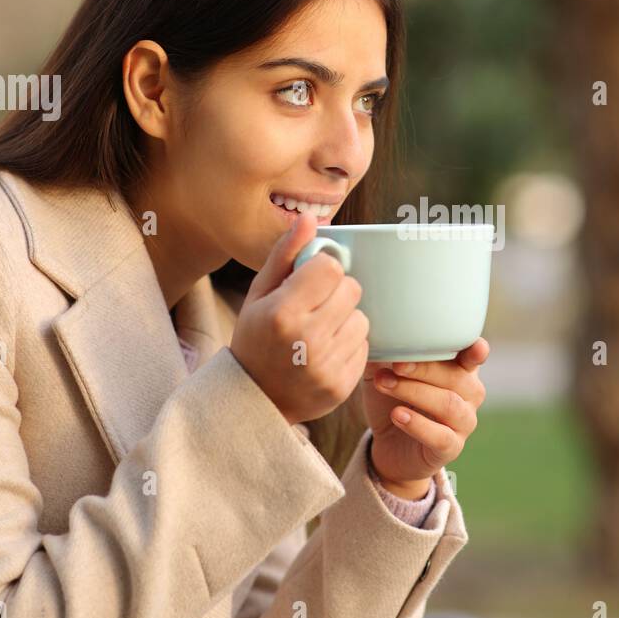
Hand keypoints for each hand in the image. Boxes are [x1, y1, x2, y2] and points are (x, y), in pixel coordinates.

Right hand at [229, 210, 368, 426]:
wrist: (255, 399)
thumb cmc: (255, 338)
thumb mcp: (259, 293)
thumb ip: (285, 254)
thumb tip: (310, 218)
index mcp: (282, 312)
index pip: (331, 268)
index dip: (322, 270)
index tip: (308, 282)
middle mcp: (307, 340)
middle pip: (352, 289)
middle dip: (336, 293)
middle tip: (315, 307)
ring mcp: (326, 366)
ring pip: (362, 318)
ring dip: (345, 319)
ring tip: (319, 331)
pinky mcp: (342, 386)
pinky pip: (364, 347)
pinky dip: (348, 345)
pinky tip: (325, 352)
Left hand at [361, 338, 489, 497]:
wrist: (390, 445)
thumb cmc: (393, 400)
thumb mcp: (385, 372)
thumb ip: (386, 353)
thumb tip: (374, 333)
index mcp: (460, 368)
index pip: (474, 355)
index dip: (476, 350)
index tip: (471, 345)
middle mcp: (470, 393)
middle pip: (457, 377)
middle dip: (425, 368)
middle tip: (396, 364)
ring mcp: (464, 422)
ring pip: (449, 404)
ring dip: (415, 392)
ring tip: (386, 385)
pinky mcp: (451, 447)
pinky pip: (440, 436)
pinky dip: (418, 424)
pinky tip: (398, 415)